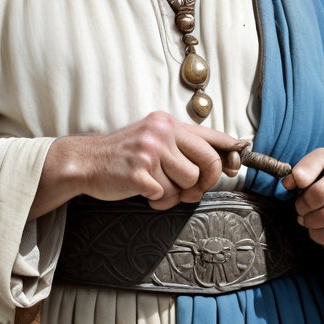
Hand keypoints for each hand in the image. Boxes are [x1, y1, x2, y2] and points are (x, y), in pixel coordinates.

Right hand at [32, 114, 242, 217]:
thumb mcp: (153, 139)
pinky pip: (165, 195)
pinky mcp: (139, 173)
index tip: (238, 164)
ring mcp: (150, 152)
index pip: (210, 137)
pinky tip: (144, 193)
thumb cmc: (124, 156)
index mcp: (168, 123)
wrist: (85, 162)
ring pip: (187, 183)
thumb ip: (182, 147)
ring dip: (175, 194)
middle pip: (207, 163)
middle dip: (204, 182)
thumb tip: (221, 164)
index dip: (229, 153)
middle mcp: (161, 133)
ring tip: (158, 189)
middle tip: (191, 190)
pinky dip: (157, 201)